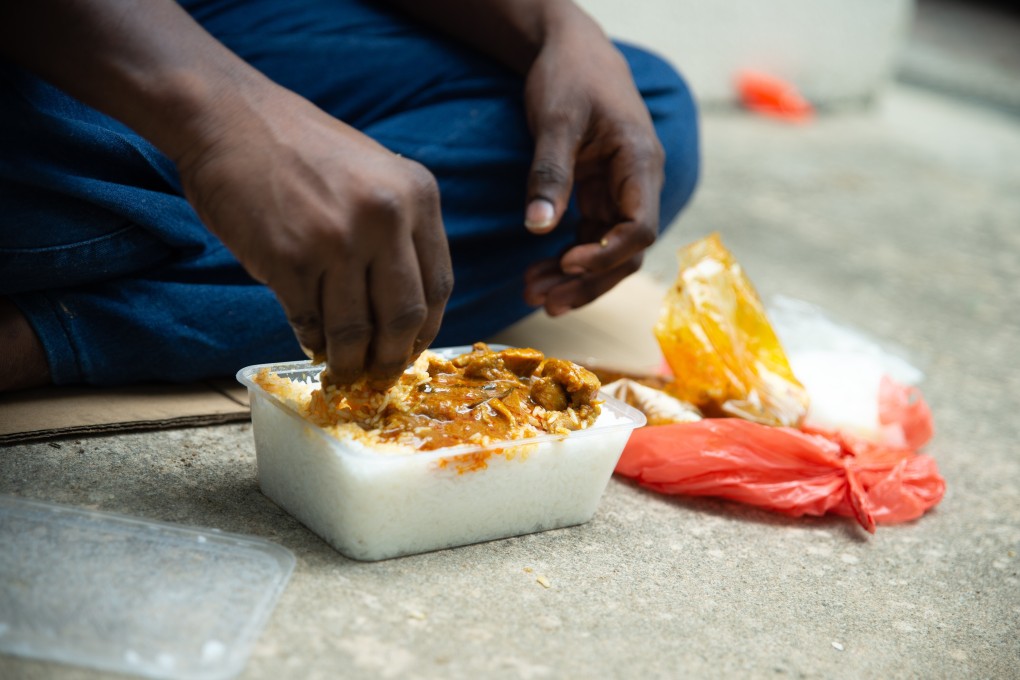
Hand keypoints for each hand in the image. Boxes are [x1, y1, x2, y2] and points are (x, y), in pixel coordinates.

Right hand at [176, 87, 452, 385]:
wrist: (229, 118)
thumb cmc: (300, 150)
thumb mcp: (375, 173)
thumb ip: (397, 230)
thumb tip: (402, 310)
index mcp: (417, 194)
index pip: (438, 285)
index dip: (427, 329)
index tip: (413, 349)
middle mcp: (385, 218)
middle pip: (404, 316)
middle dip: (392, 357)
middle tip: (381, 374)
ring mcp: (338, 240)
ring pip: (356, 330)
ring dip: (349, 361)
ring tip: (343, 369)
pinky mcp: (290, 260)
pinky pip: (309, 321)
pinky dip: (311, 340)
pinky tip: (310, 341)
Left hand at [520, 16, 664, 314]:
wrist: (572, 50)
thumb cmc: (569, 76)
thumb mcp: (556, 120)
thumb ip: (550, 174)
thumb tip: (538, 230)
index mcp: (641, 163)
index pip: (640, 227)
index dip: (606, 254)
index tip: (567, 263)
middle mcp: (639, 184)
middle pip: (625, 251)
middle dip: (587, 280)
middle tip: (543, 300)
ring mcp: (620, 193)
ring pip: (607, 251)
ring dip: (574, 277)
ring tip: (533, 295)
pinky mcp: (600, 198)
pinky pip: (591, 240)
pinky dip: (567, 260)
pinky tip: (538, 274)